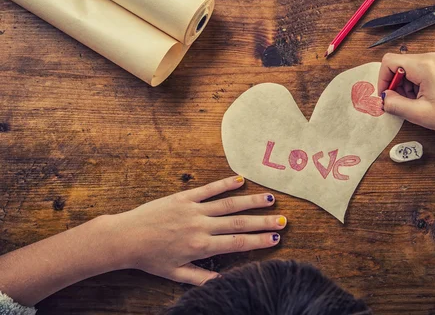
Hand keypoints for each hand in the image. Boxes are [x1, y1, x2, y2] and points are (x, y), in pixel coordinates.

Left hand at [107, 175, 285, 284]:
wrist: (126, 237)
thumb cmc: (150, 258)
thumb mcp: (175, 274)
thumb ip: (201, 278)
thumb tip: (222, 280)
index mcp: (201, 247)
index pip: (237, 243)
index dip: (259, 241)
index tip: (276, 239)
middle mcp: (202, 226)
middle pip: (239, 223)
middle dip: (263, 222)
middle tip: (283, 220)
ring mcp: (194, 209)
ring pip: (229, 204)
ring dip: (251, 201)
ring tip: (269, 199)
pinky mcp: (184, 197)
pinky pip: (208, 189)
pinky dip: (225, 183)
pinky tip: (240, 180)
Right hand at [378, 52, 434, 140]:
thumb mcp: (418, 113)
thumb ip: (394, 104)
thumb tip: (382, 98)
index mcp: (424, 65)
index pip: (389, 62)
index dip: (383, 79)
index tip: (386, 96)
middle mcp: (430, 57)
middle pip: (398, 64)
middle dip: (395, 84)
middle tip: (403, 102)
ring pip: (407, 68)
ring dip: (404, 85)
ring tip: (416, 102)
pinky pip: (418, 70)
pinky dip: (414, 84)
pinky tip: (423, 98)